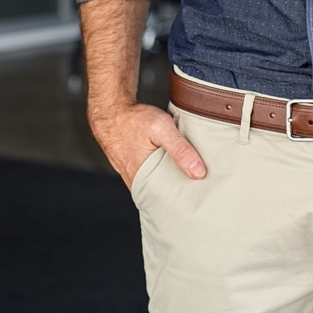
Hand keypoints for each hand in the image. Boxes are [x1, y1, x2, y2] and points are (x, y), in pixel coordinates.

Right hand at [87, 100, 207, 189]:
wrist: (110, 111)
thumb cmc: (134, 119)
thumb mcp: (161, 128)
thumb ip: (180, 149)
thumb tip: (199, 172)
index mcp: (144, 180)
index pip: (168, 201)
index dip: (185, 200)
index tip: (201, 198)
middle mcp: (137, 182)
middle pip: (163, 195)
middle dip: (179, 193)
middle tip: (199, 191)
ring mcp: (132, 176)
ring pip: (156, 186)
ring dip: (170, 182)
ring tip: (189, 179)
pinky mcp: (132, 168)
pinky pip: (149, 177)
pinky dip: (160, 173)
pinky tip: (171, 167)